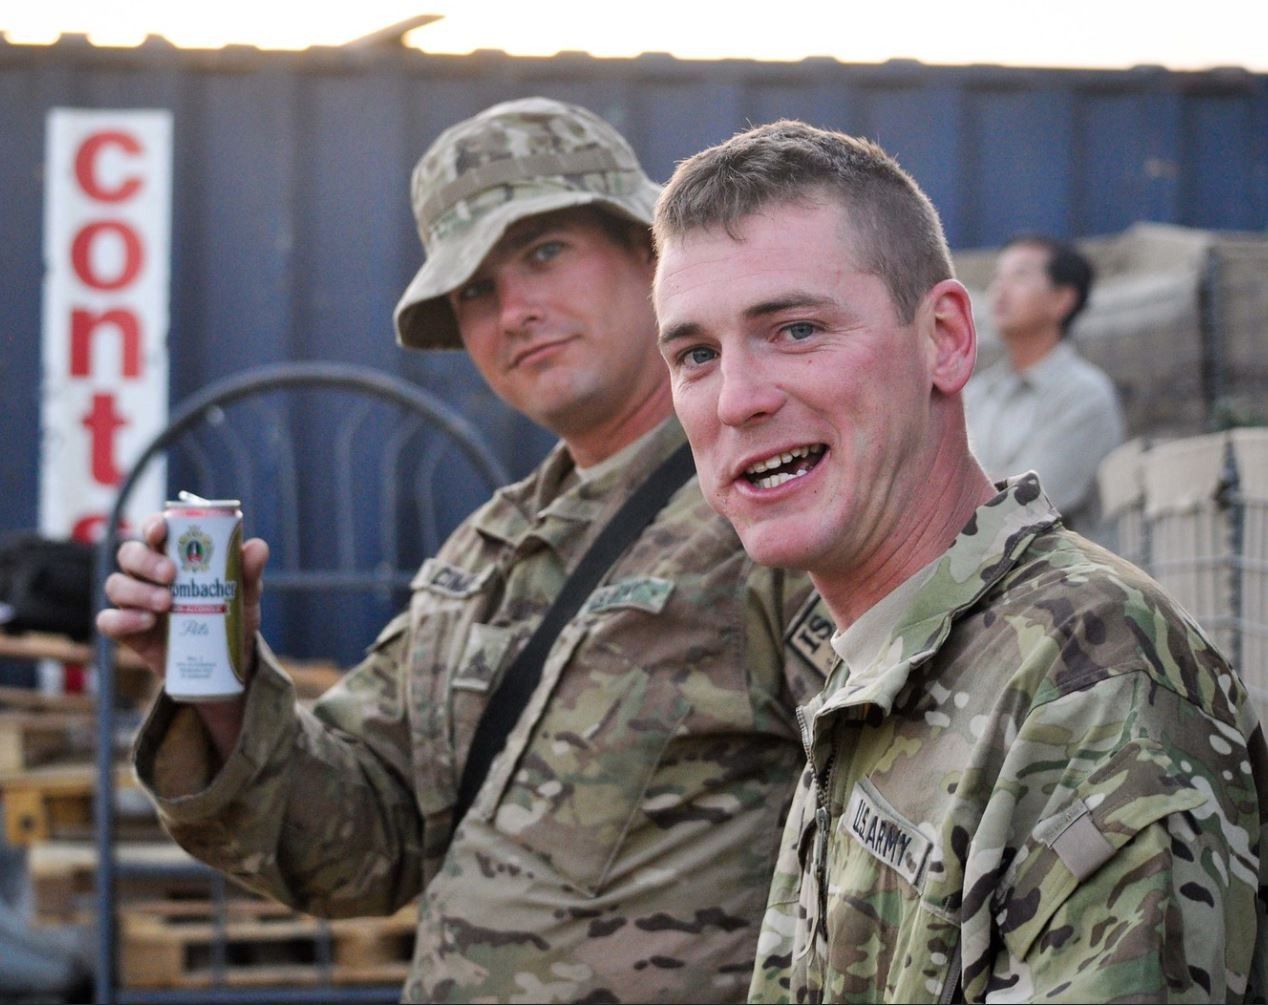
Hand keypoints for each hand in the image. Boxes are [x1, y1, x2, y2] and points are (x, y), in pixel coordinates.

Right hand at [97, 513, 270, 678]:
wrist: (226, 663)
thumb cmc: (230, 617)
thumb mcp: (244, 595)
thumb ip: (248, 571)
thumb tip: (257, 547)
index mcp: (173, 556)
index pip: (154, 531)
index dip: (153, 525)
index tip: (161, 530)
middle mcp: (148, 575)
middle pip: (129, 554)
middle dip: (146, 560)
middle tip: (170, 574)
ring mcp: (134, 602)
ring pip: (116, 584)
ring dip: (137, 591)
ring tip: (166, 603)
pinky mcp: (127, 631)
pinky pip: (108, 621)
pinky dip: (123, 619)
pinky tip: (147, 622)